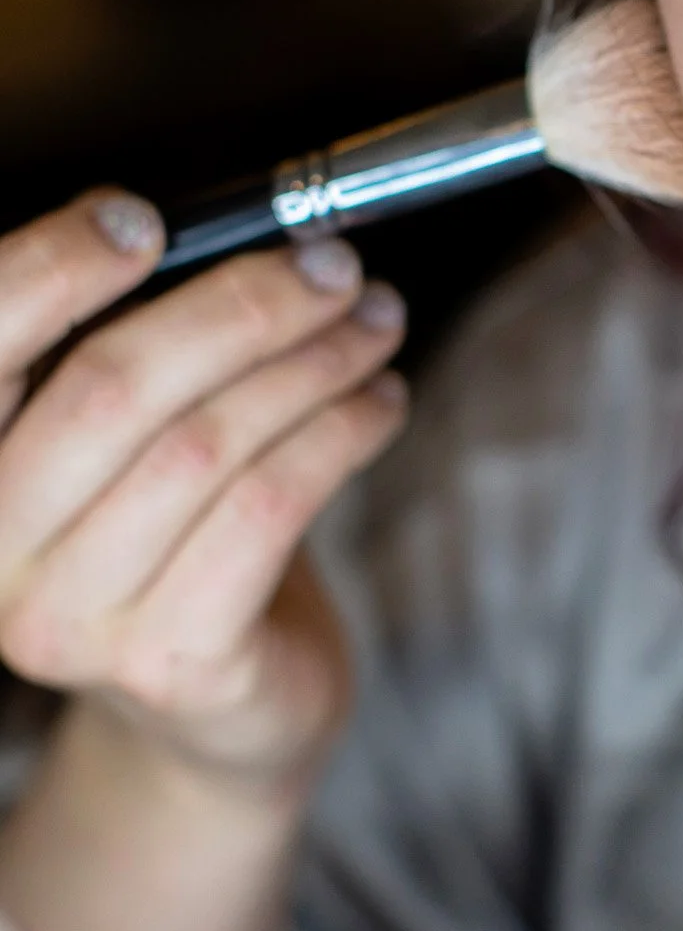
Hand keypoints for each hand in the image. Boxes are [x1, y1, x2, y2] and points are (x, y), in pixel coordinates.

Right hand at [0, 193, 406, 791]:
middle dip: (241, 305)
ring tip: (375, 324)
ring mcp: (69, 622)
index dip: (53, 267)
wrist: (217, 711)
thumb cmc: (177, 540)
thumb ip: (142, 342)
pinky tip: (381, 403)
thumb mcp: (134, 437)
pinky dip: (342, 435)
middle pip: (112, 385)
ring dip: (313, 364)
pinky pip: (269, 509)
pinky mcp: (172, 665)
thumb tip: (236, 233)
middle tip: (332, 267)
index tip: (142, 218)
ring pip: (205, 443)